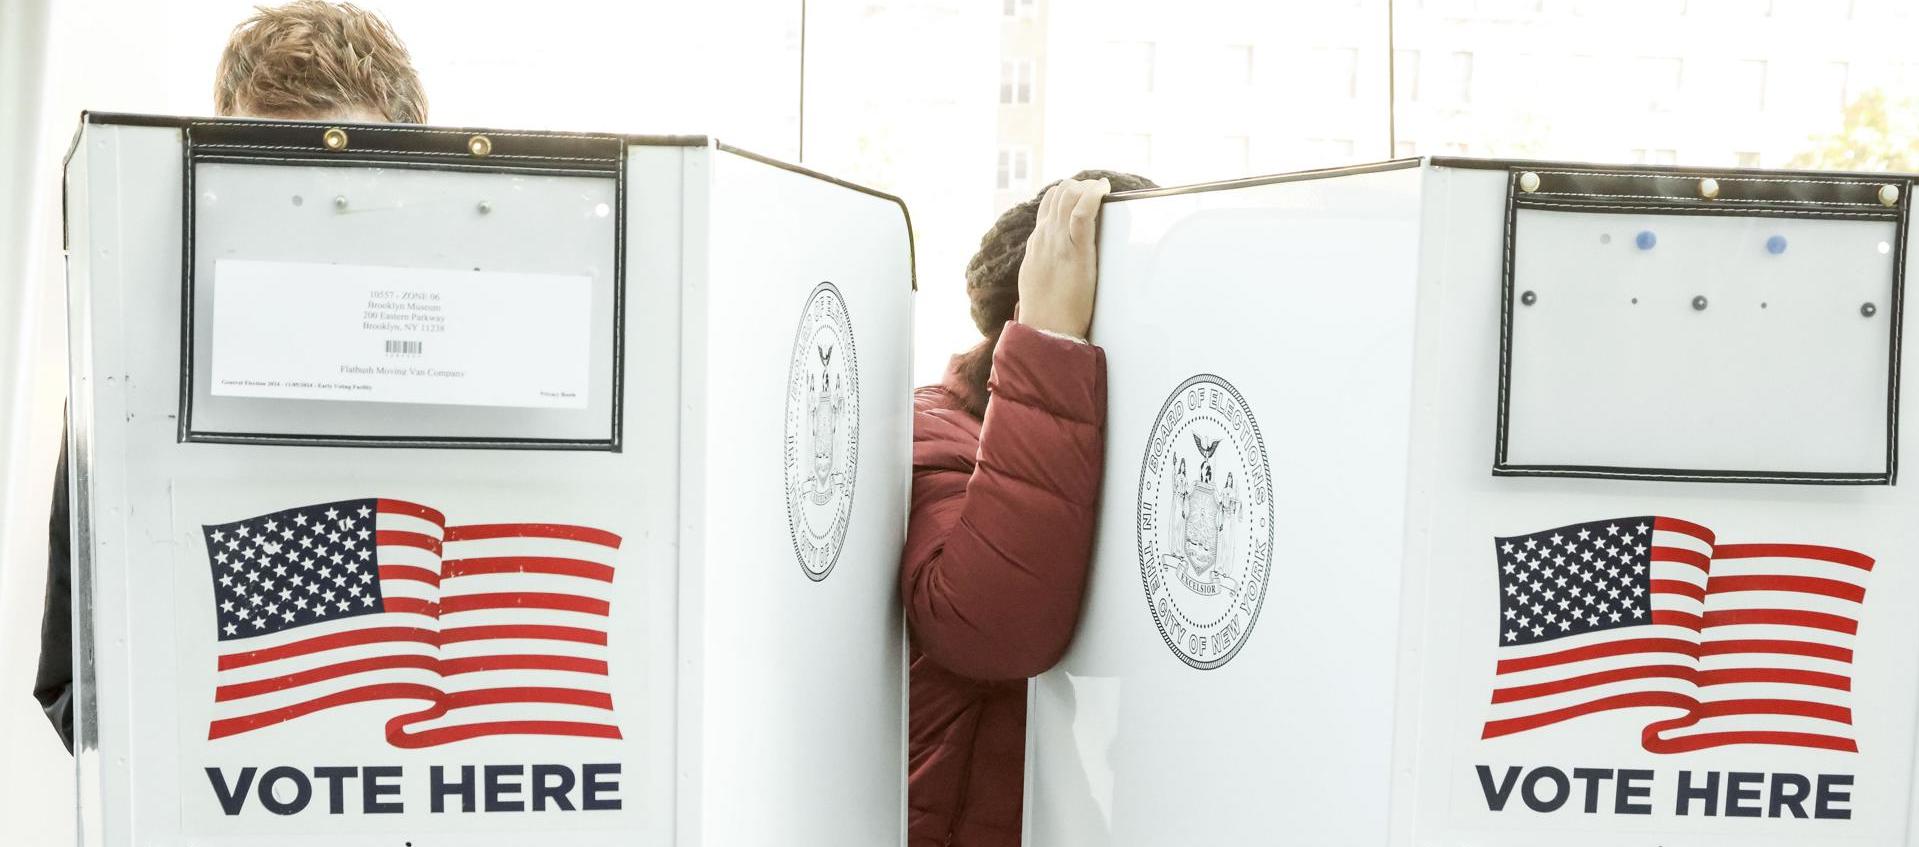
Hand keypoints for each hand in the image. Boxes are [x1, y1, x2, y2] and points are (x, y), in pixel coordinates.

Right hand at [1016, 177, 1110, 339]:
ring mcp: (1058, 242)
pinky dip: (1093, 195)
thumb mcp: (1036, 280)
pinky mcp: (1075, 251)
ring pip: (1068, 197)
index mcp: (1036, 244)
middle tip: (1097, 190)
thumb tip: (1051, 260)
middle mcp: (1044, 237)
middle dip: (1079, 186)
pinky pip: (1082, 213)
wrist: (1045, 329)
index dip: (1066, 194)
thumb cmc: (1045, 313)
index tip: (1083, 194)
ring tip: (1102, 189)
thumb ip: (1043, 263)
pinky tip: (1104, 189)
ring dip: (1088, 186)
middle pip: (1058, 194)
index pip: (1048, 205)